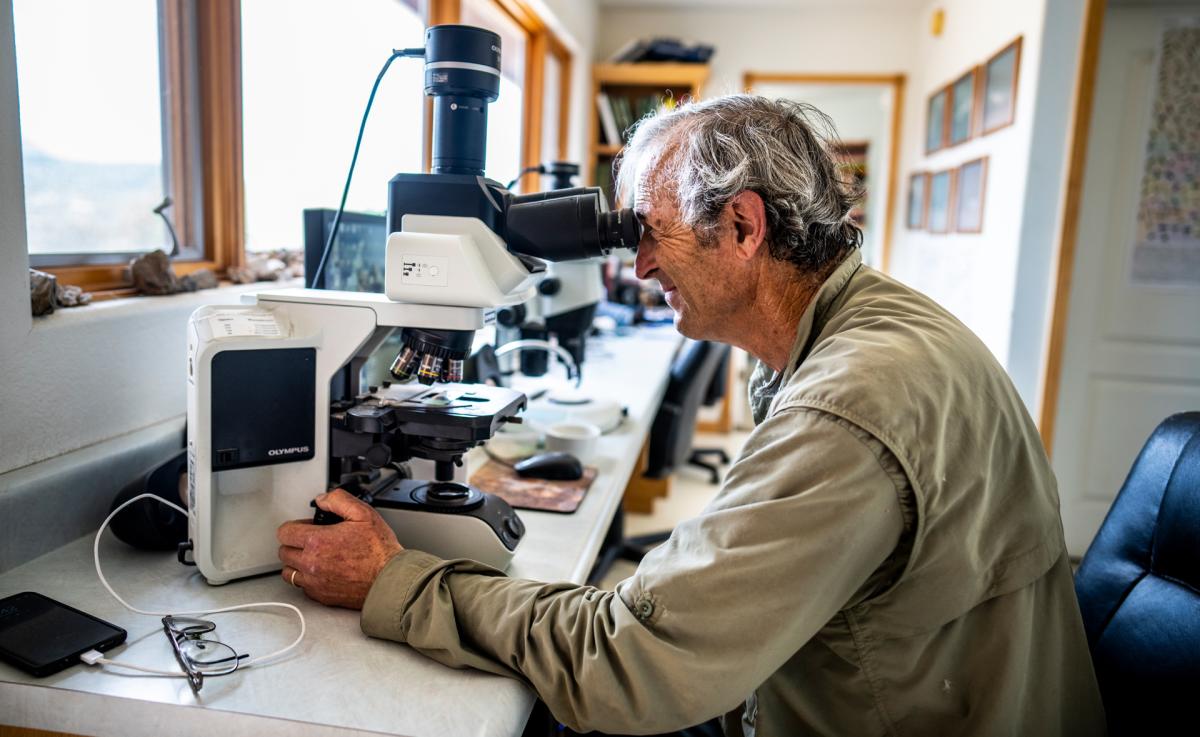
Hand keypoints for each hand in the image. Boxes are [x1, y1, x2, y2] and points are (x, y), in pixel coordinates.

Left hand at [276, 489, 402, 608]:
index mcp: (317, 541)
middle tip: (313, 540)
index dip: (295, 526)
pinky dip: (307, 579)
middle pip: (284, 551)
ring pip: (288, 571)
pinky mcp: (321, 596)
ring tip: (313, 557)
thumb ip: (338, 500)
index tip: (306, 527)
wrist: (389, 579)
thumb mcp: (363, 513)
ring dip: (296, 563)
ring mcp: (314, 582)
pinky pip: (302, 586)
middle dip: (295, 543)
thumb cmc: (379, 550)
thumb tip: (322, 499)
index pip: (284, 532)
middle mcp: (311, 563)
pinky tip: (321, 571)